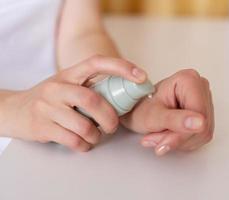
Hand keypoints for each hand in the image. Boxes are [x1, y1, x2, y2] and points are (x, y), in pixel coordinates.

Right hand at [0, 55, 146, 151]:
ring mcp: (48, 106)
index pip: (97, 62)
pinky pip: (73, 140)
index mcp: (69, 74)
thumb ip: (91, 87)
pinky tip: (84, 142)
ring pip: (84, 125)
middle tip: (113, 126)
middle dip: (110, 117)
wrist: (15, 110)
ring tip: (96, 136)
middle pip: (92, 100)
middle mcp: (58, 87)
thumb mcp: (68, 86)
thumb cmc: (51, 99)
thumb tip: (126, 94)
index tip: (141, 76)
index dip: (121, 67)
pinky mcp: (42, 126)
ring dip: (96, 135)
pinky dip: (85, 145)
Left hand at [121, 69, 213, 155]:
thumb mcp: (153, 116)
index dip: (184, 133)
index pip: (200, 115)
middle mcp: (200, 88)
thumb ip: (175, 120)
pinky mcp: (204, 115)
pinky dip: (182, 142)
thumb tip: (200, 123)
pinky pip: (200, 136)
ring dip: (178, 141)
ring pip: (202, 133)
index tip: (164, 143)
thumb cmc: (140, 108)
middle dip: (177, 137)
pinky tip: (168, 134)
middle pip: (202, 125)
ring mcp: (204, 101)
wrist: (136, 109)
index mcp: (189, 80)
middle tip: (156, 138)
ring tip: (159, 136)